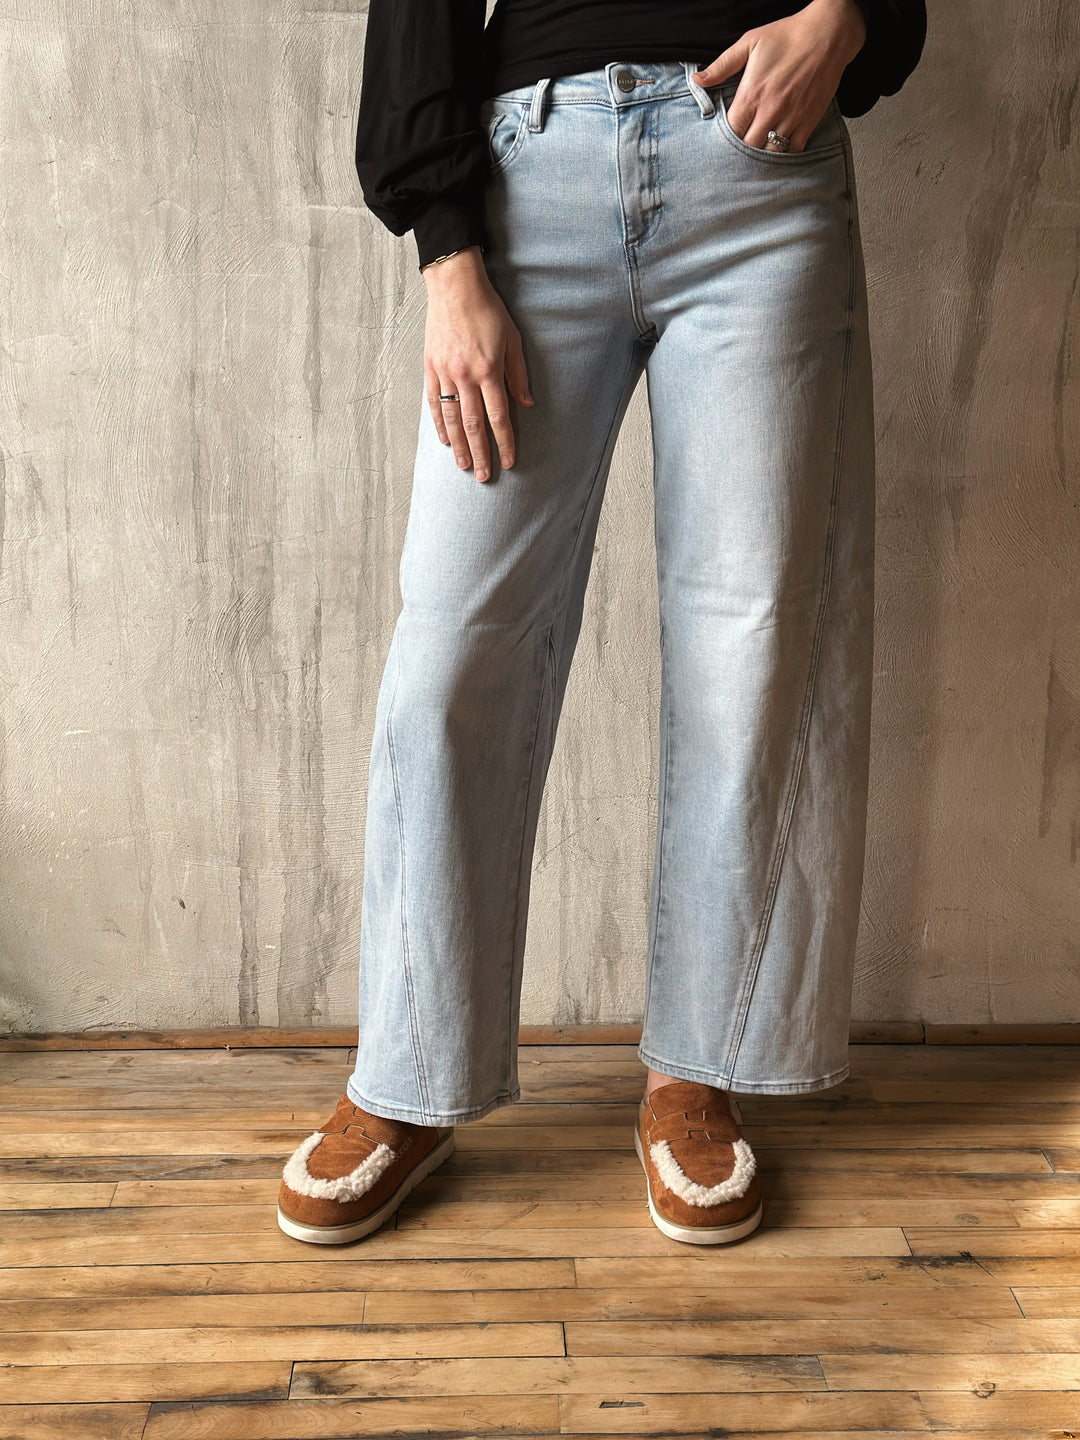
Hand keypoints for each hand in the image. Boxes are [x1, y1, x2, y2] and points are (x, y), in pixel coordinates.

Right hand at [422, 245, 533, 482]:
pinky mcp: (431, 367)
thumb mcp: (513, 339)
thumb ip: (519, 374)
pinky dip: (439, 423)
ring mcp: (445, 373)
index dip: (505, 442)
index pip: (499, 416)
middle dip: (481, 453)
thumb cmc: (488, 310)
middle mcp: (466, 376)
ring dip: (458, 445)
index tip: (509, 461)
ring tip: (464, 465)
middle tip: (485, 477)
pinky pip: (435, 402)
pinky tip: (444, 439)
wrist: (455, 286)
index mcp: (489, 371)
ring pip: (452, 418)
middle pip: (474, 425)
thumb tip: (527, 404)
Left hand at [692, 0, 866, 152]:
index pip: (731, 131)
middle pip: (748, 147)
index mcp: (752, 94)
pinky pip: (794, 150)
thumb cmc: (789, 36)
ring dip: (762, 155)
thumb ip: (722, 65)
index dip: (725, 139)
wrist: (828, 34)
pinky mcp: (809, 121)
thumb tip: (698, 80)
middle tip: (739, 149)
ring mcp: (791, 118)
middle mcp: (770, 110)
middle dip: (742, 150)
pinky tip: (779, 150)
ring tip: (757, 153)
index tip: (723, 139)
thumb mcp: (749, 43)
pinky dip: (785, 153)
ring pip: (770, 153)